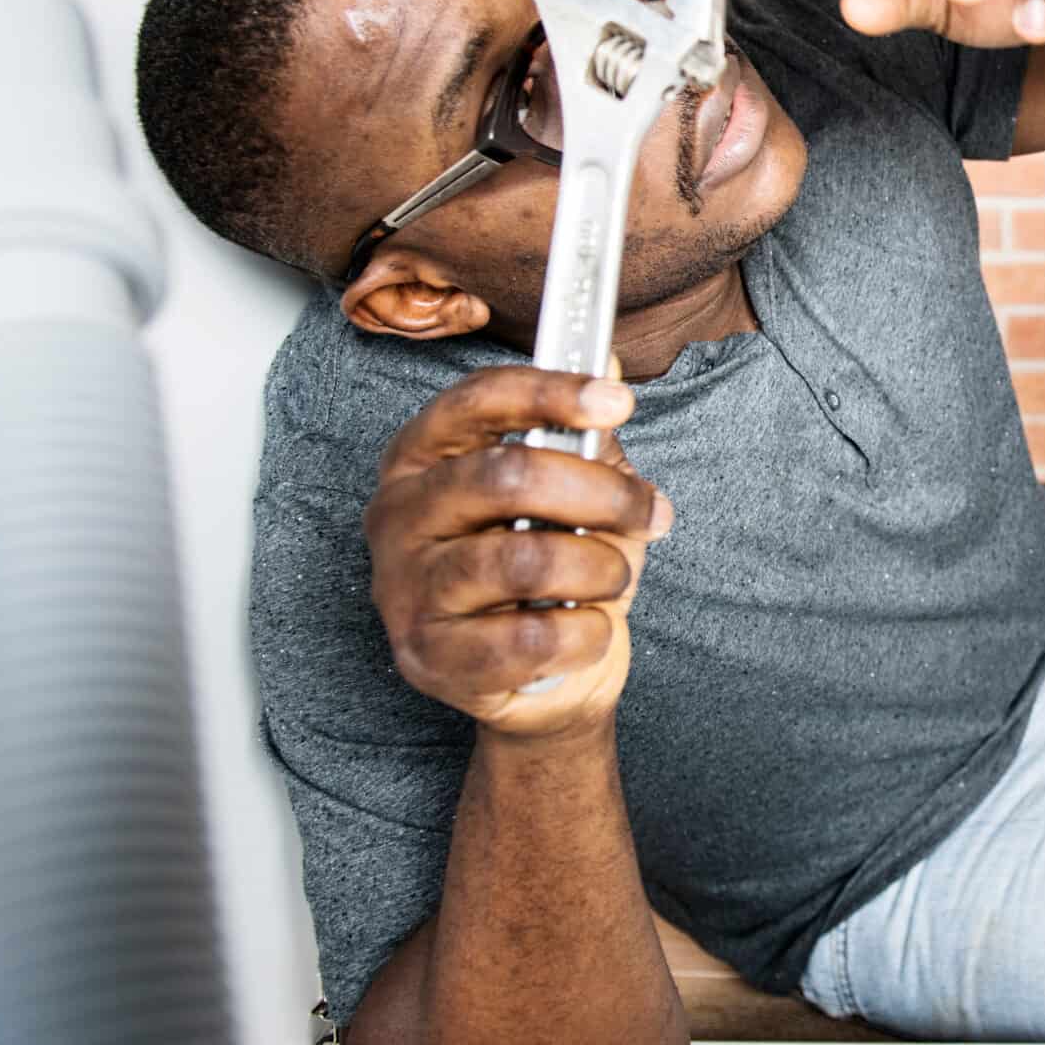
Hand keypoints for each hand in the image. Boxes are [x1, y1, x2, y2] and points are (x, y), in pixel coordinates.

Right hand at [362, 367, 670, 741]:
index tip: (617, 402)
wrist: (541, 676)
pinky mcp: (429, 657)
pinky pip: (532, 637)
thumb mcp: (573, 493)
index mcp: (423, 455)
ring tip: (612, 576)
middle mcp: (398, 514)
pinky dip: (588, 632)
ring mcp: (405, 588)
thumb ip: (584, 435)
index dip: (551, 393)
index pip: (477, 400)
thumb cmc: (554, 568)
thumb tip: (612, 368)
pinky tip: (589, 628)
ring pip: (526, 559)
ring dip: (600, 567)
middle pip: (507, 475)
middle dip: (600, 492)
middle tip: (646, 511)